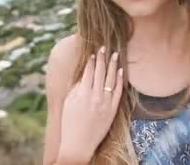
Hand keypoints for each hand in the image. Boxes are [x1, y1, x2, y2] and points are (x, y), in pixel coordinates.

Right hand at [58, 46, 123, 162]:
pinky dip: (120, 80)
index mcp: (83, 93)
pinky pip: (118, 91)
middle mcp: (95, 96)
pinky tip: (121, 70)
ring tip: (115, 54)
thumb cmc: (70, 123)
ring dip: (113, 65)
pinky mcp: (113, 109)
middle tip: (104, 47)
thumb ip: (76, 87)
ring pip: (111, 79)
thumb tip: (83, 74)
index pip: (89, 72)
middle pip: (101, 72)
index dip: (92, 61)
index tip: (94, 52)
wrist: (79, 143)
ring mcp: (106, 103)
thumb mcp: (68, 102)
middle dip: (102, 58)